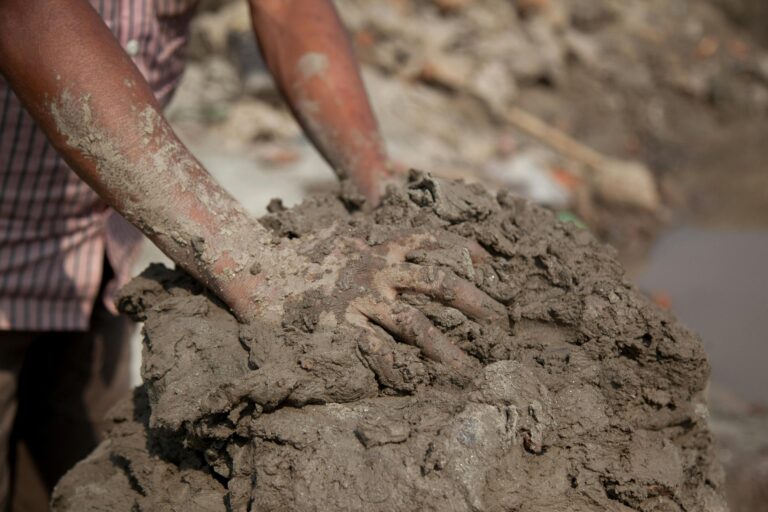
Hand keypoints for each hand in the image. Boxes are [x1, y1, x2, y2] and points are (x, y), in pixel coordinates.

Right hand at [232, 224, 507, 381]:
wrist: (258, 267)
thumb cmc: (301, 256)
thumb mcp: (344, 239)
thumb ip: (375, 244)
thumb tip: (402, 250)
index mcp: (380, 248)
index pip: (434, 243)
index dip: (466, 252)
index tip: (491, 267)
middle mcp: (378, 271)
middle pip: (437, 284)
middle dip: (472, 301)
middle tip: (497, 319)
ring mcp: (361, 300)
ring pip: (415, 325)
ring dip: (445, 349)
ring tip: (468, 370)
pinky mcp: (341, 327)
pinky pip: (379, 352)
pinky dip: (400, 369)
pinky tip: (417, 385)